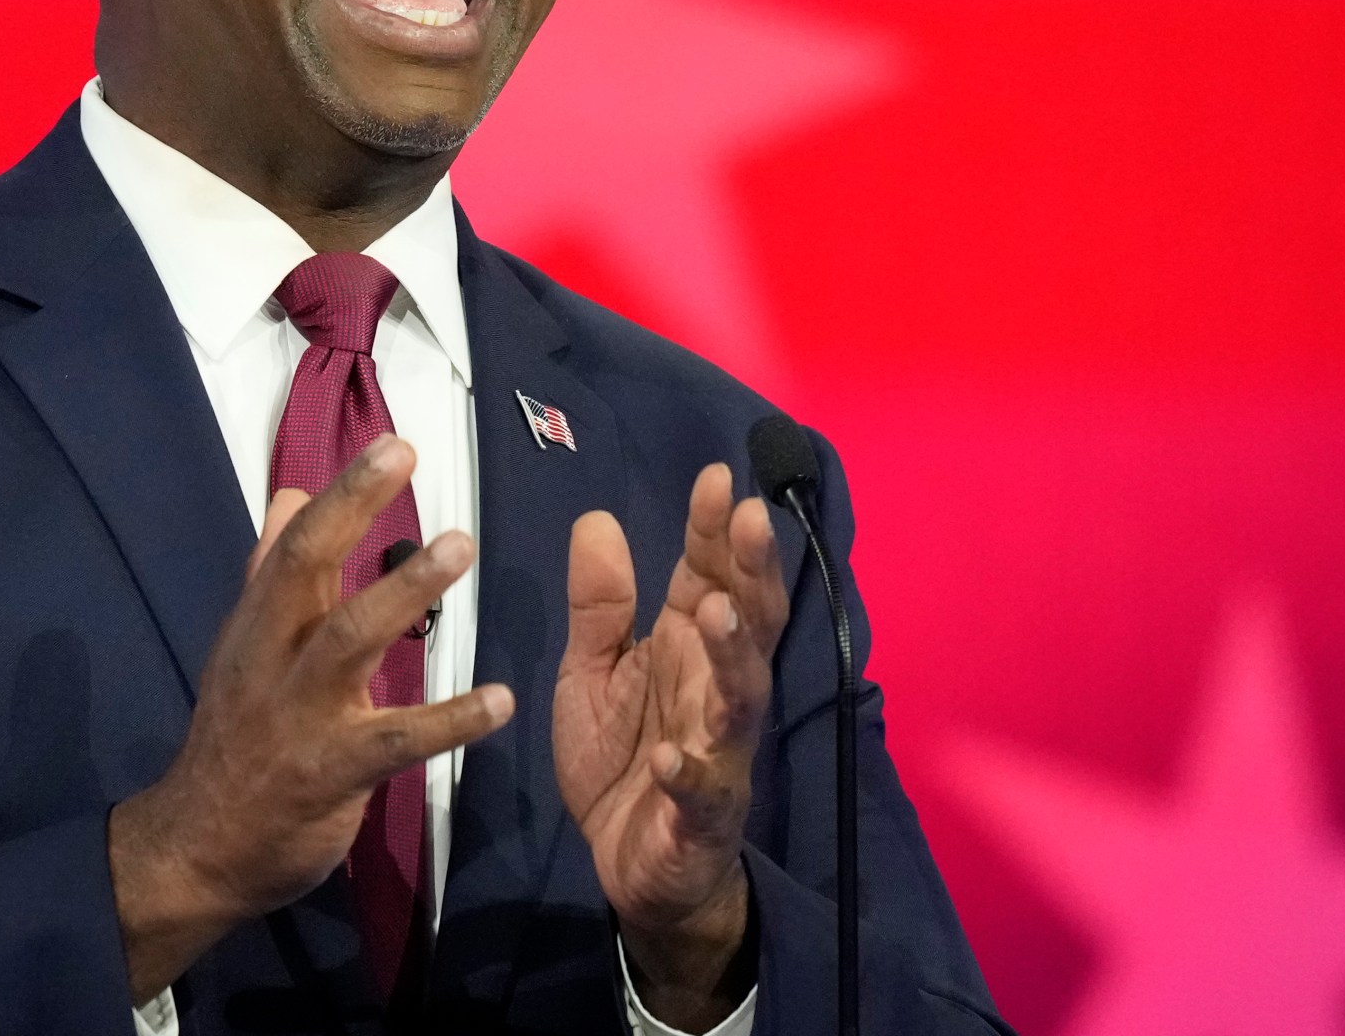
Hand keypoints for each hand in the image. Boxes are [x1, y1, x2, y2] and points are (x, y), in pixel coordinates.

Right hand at [107, 435, 515, 1002]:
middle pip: (304, 569)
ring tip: (461, 546)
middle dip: (352, 509)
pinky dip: (449, 721)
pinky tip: (501, 702)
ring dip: (404, 591)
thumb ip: (271, 578)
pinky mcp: (329, 773)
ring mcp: (299, 716)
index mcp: (257, 627)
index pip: (294, 543)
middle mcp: (271, 659)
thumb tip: (291, 495)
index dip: (341, 491)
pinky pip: (395, 743)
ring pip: (348, 640)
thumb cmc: (236, 744)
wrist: (199, 850)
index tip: (393, 442)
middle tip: (407, 459)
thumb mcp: (244, 653)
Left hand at [554, 465, 787, 1030]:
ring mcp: (718, 750)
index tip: (718, 476)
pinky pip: (701, 789)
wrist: (635, 867)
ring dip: (734, 655)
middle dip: (752, 570)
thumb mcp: (592, 673)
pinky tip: (667, 755)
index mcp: (689, 648)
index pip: (712, 575)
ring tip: (719, 612)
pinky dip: (687, 772)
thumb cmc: (622, 757)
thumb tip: (597, 520)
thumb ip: (599, 605)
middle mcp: (716, 689)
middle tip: (751, 518)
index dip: (716, 529)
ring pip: (741, 696)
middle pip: (748, 620)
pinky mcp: (703, 813)